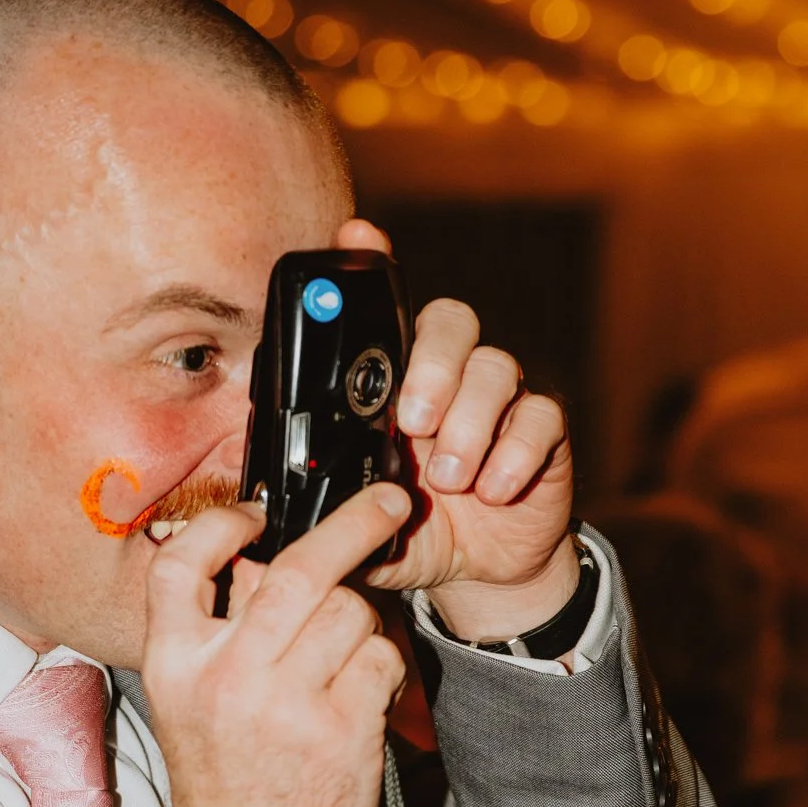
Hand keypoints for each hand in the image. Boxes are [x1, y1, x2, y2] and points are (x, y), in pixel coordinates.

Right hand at [141, 482, 411, 806]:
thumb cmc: (223, 781)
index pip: (179, 566)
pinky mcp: (342, 730)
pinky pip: (380, 657)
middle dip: (355, 524)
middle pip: (296, 571)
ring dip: (363, 619)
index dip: (222, 525)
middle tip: (388, 502)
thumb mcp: (187, 701)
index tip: (257, 512)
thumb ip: (216, 632)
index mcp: (174, 665)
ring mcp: (287, 704)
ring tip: (347, 654)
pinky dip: (383, 662)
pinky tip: (364, 690)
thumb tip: (268, 561)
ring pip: (349, 610)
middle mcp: (226, 677)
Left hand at [336, 217, 578, 640]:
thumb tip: (264, 491)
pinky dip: (514, 454)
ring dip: (470, 422)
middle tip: (412, 421)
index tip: (355, 236)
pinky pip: (541, 416)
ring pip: (497, 367)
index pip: (385, 310)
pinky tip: (493, 490)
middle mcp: (449, 375)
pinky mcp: (543, 431)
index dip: (374, 262)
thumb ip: (319, 500)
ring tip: (449, 477)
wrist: (477, 570)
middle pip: (450, 321)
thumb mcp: (354, 520)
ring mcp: (500, 399)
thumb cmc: (407, 531)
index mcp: (393, 383)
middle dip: (431, 365)